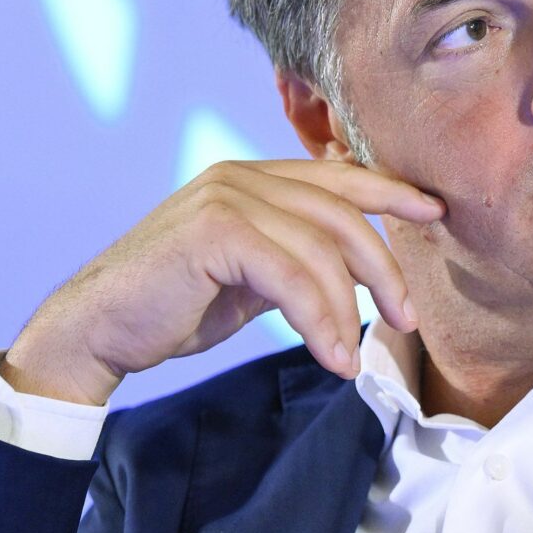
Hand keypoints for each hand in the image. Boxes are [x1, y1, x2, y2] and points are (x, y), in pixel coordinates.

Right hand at [0, 160, 445, 404]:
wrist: (96, 330)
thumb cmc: (173, 307)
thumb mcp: (249, 276)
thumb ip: (295, 260)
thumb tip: (356, 275)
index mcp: (253, 179)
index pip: (339, 176)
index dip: (392, 190)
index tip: (435, 212)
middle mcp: (242, 176)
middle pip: (342, 213)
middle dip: (384, 267)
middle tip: (409, 317)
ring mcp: (226, 197)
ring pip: (321, 249)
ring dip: (349, 310)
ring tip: (354, 357)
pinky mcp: (214, 230)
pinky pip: (292, 275)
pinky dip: (320, 319)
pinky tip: (331, 356)